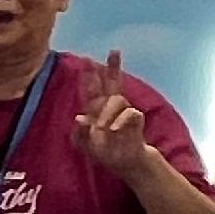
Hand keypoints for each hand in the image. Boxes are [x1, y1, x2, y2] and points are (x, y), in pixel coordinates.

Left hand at [73, 50, 154, 180]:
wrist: (123, 162)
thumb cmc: (103, 152)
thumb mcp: (84, 145)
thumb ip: (79, 133)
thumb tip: (79, 117)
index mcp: (96, 110)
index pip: (93, 89)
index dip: (90, 76)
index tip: (87, 61)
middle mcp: (110, 106)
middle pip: (113, 82)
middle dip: (113, 67)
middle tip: (114, 51)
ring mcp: (124, 111)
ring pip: (117, 99)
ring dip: (107, 113)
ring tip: (103, 129)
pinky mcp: (136, 119)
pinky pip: (130, 112)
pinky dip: (119, 120)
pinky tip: (113, 130)